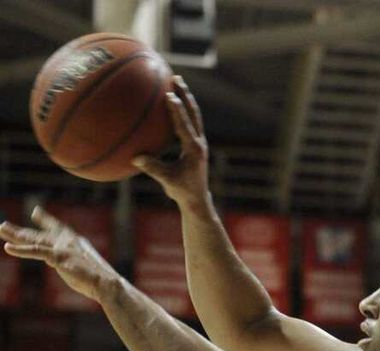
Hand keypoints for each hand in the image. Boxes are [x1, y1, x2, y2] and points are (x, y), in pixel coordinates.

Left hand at [0, 207, 118, 302]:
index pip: (57, 228)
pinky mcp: (59, 257)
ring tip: (1, 229)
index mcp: (75, 242)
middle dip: (20, 231)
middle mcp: (68, 241)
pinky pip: (36, 251)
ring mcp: (63, 248)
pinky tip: (8, 247)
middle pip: (39, 235)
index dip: (45, 220)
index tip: (35, 212)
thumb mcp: (83, 266)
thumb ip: (68, 261)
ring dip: (15, 235)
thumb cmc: (98, 280)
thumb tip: (57, 262)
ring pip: (34, 240)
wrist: (107, 284)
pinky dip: (21, 250)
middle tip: (4, 225)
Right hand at [132, 76, 209, 205]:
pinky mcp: (196, 145)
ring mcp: (199, 143)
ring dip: (186, 99)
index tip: (169, 94)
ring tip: (177, 83)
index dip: (177, 109)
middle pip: (194, 113)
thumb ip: (153, 168)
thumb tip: (135, 158)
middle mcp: (199, 143)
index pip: (185, 125)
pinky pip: (190, 122)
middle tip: (176, 78)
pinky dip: (183, 110)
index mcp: (193, 149)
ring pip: (194, 116)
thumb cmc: (182, 191)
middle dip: (185, 95)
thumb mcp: (167, 181)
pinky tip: (172, 102)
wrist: (197, 199)